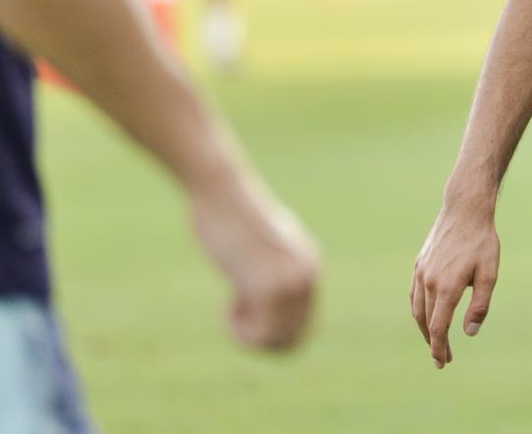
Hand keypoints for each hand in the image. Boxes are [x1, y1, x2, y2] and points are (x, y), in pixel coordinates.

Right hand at [188, 183, 320, 350]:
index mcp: (310, 266)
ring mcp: (290, 283)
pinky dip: (240, 332)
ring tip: (234, 304)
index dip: (272, 329)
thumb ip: (272, 263)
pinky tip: (230, 301)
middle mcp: (307, 276)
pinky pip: (260, 336)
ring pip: (278, 341)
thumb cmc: (231, 213)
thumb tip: (267, 290)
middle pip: (294, 339)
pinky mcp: (268, 287)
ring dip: (249, 336)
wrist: (221, 191)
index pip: (305, 325)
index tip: (247, 308)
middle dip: (261, 338)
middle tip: (238, 311)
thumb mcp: (261, 240)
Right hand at [410, 201, 500, 367]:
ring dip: (424, 328)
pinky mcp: (419, 264)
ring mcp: (421, 272)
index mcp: (447, 287)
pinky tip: (426, 315)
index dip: (440, 348)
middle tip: (443, 358)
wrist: (465, 210)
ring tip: (435, 341)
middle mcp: (428, 282)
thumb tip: (470, 332)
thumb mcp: (489, 274)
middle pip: (426, 322)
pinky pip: (414, 294)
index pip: (438, 327)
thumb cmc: (482, 242)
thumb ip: (480, 305)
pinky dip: (418, 310)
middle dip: (434, 343)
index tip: (443, 362)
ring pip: (417, 309)